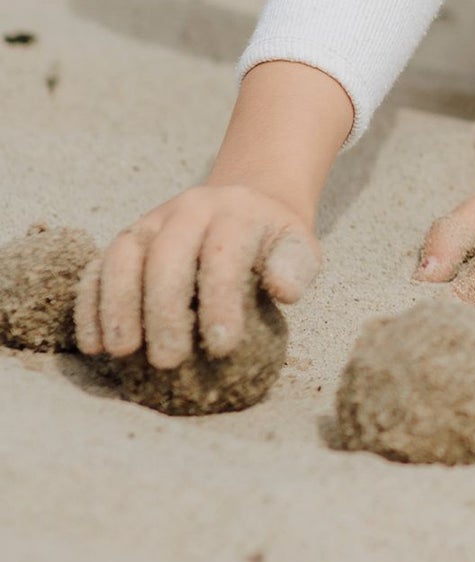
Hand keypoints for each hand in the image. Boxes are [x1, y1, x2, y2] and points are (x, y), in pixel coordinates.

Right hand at [75, 186, 320, 367]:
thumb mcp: (297, 246)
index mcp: (236, 212)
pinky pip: (98, 266)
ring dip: (118, 304)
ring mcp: (153, 220)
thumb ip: (295, 266)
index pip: (224, 255)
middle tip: (169, 361)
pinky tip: (93, 344)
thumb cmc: (272, 240)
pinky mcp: (128, 237)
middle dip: (164, 311)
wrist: (247, 200)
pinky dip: (91, 303)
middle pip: (167, 256)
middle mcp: (190, 209)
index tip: (222, 348)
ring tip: (122, 352)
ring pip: (124, 256)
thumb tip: (284, 291)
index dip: (220, 301)